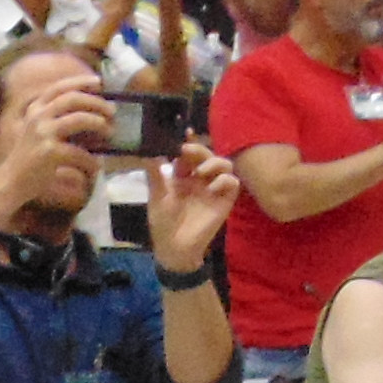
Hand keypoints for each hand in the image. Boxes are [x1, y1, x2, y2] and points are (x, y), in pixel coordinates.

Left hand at [147, 144, 239, 270]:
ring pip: (224, 164)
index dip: (188, 143)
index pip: (188, 154)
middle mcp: (200, 179)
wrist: (175, 248)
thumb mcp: (156, 196)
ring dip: (215, 162)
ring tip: (201, 171)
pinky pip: (233, 183)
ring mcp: (213, 189)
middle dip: (199, 149)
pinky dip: (225, 180)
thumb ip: (155, 174)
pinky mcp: (224, 201)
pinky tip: (212, 188)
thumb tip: (148, 151)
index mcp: (182, 176)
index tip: (184, 133)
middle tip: (187, 150)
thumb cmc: (164, 223)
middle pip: (207, 155)